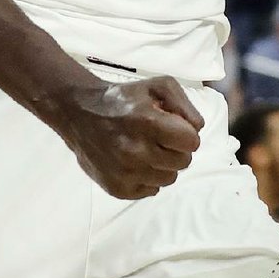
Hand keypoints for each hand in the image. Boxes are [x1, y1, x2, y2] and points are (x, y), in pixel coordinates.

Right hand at [61, 75, 203, 199]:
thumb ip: (184, 104)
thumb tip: (197, 128)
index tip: (174, 127)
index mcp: (148, 122)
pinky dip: (148, 177)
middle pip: (183, 162)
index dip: (186, 134)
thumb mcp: (157, 86)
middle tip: (159, 137)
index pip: (192, 142)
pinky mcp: (116, 188)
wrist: (81, 113)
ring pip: (169, 179)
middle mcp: (136, 151)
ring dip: (163, 164)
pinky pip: (151, 190)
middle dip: (176, 149)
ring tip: (147, 148)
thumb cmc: (124, 98)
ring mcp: (125, 173)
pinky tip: (135, 161)